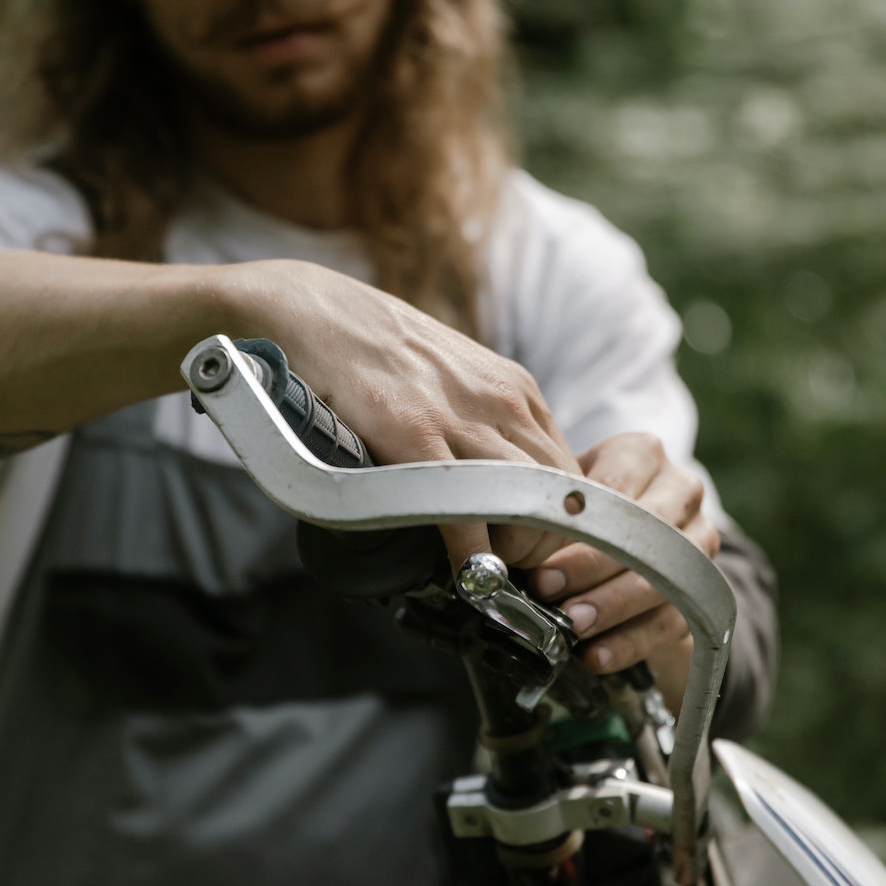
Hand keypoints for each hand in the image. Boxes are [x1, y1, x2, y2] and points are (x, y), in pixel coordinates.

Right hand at [233, 258, 581, 566]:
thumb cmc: (375, 352)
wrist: (315, 314)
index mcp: (515, 391)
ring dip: (510, 554)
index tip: (524, 545)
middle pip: (559, 497)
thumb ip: (482, 423)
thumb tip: (492, 480)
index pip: (569, 476)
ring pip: (526, 508)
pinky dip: (470, 556)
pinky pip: (465, 514)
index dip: (553, 523)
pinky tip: (456, 571)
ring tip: (479, 567)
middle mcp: (503, 402)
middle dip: (539, 545)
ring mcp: (463, 418)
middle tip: (503, 567)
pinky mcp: (416, 436)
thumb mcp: (455, 380)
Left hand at [528, 433, 719, 708]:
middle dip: (593, 571)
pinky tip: (597, 657)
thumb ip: (545, 511)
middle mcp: (681, 490)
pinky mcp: (701, 586)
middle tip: (550, 597)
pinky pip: (671, 619)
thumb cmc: (577, 507)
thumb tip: (502, 548)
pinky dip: (630, 642)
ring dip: (612, 609)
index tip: (542, 567)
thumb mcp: (561, 494)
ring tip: (572, 631)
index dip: (578, 532)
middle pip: (644, 534)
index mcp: (642, 454)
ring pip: (662, 578)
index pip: (615, 491)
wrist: (625, 534)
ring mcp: (700, 539)